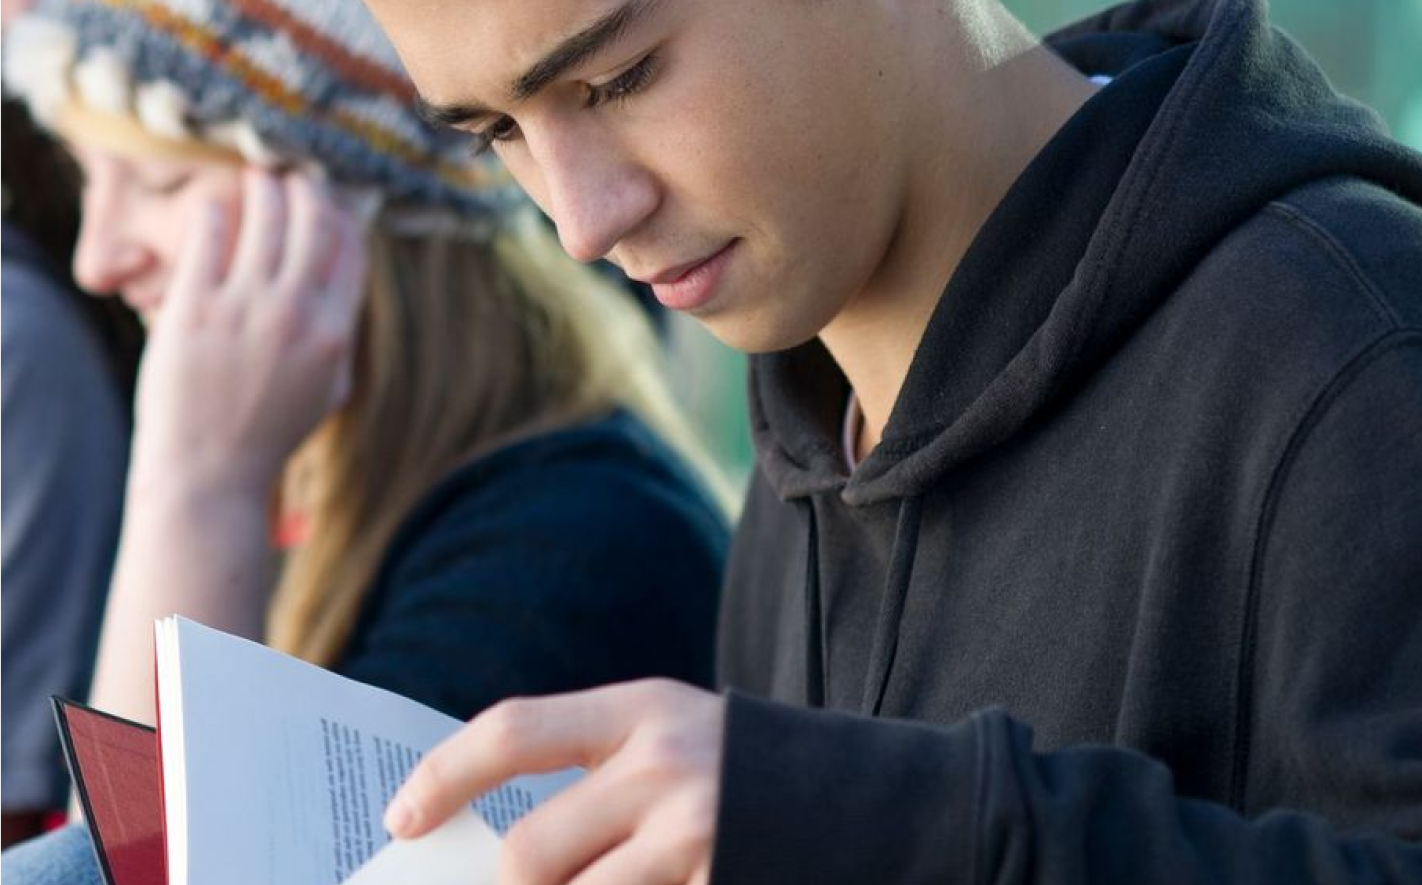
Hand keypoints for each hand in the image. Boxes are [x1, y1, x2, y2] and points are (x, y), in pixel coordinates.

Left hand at [131, 168, 366, 499]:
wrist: (209, 476)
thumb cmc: (268, 437)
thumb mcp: (328, 391)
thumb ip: (342, 341)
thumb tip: (347, 297)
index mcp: (334, 333)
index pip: (350, 252)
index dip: (344, 216)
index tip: (331, 201)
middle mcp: (296, 313)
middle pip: (312, 224)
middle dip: (307, 191)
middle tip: (294, 177)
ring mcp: (244, 310)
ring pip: (262, 221)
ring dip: (263, 189)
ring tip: (256, 177)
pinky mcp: (193, 311)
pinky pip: (207, 242)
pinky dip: (212, 214)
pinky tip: (210, 204)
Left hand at [386, 681, 723, 884]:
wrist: (866, 802)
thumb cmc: (736, 774)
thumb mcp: (668, 740)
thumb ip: (588, 777)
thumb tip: (487, 855)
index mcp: (645, 710)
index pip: (516, 730)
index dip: (445, 775)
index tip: (399, 819)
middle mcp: (668, 768)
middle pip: (528, 856)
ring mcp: (697, 837)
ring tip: (600, 880)